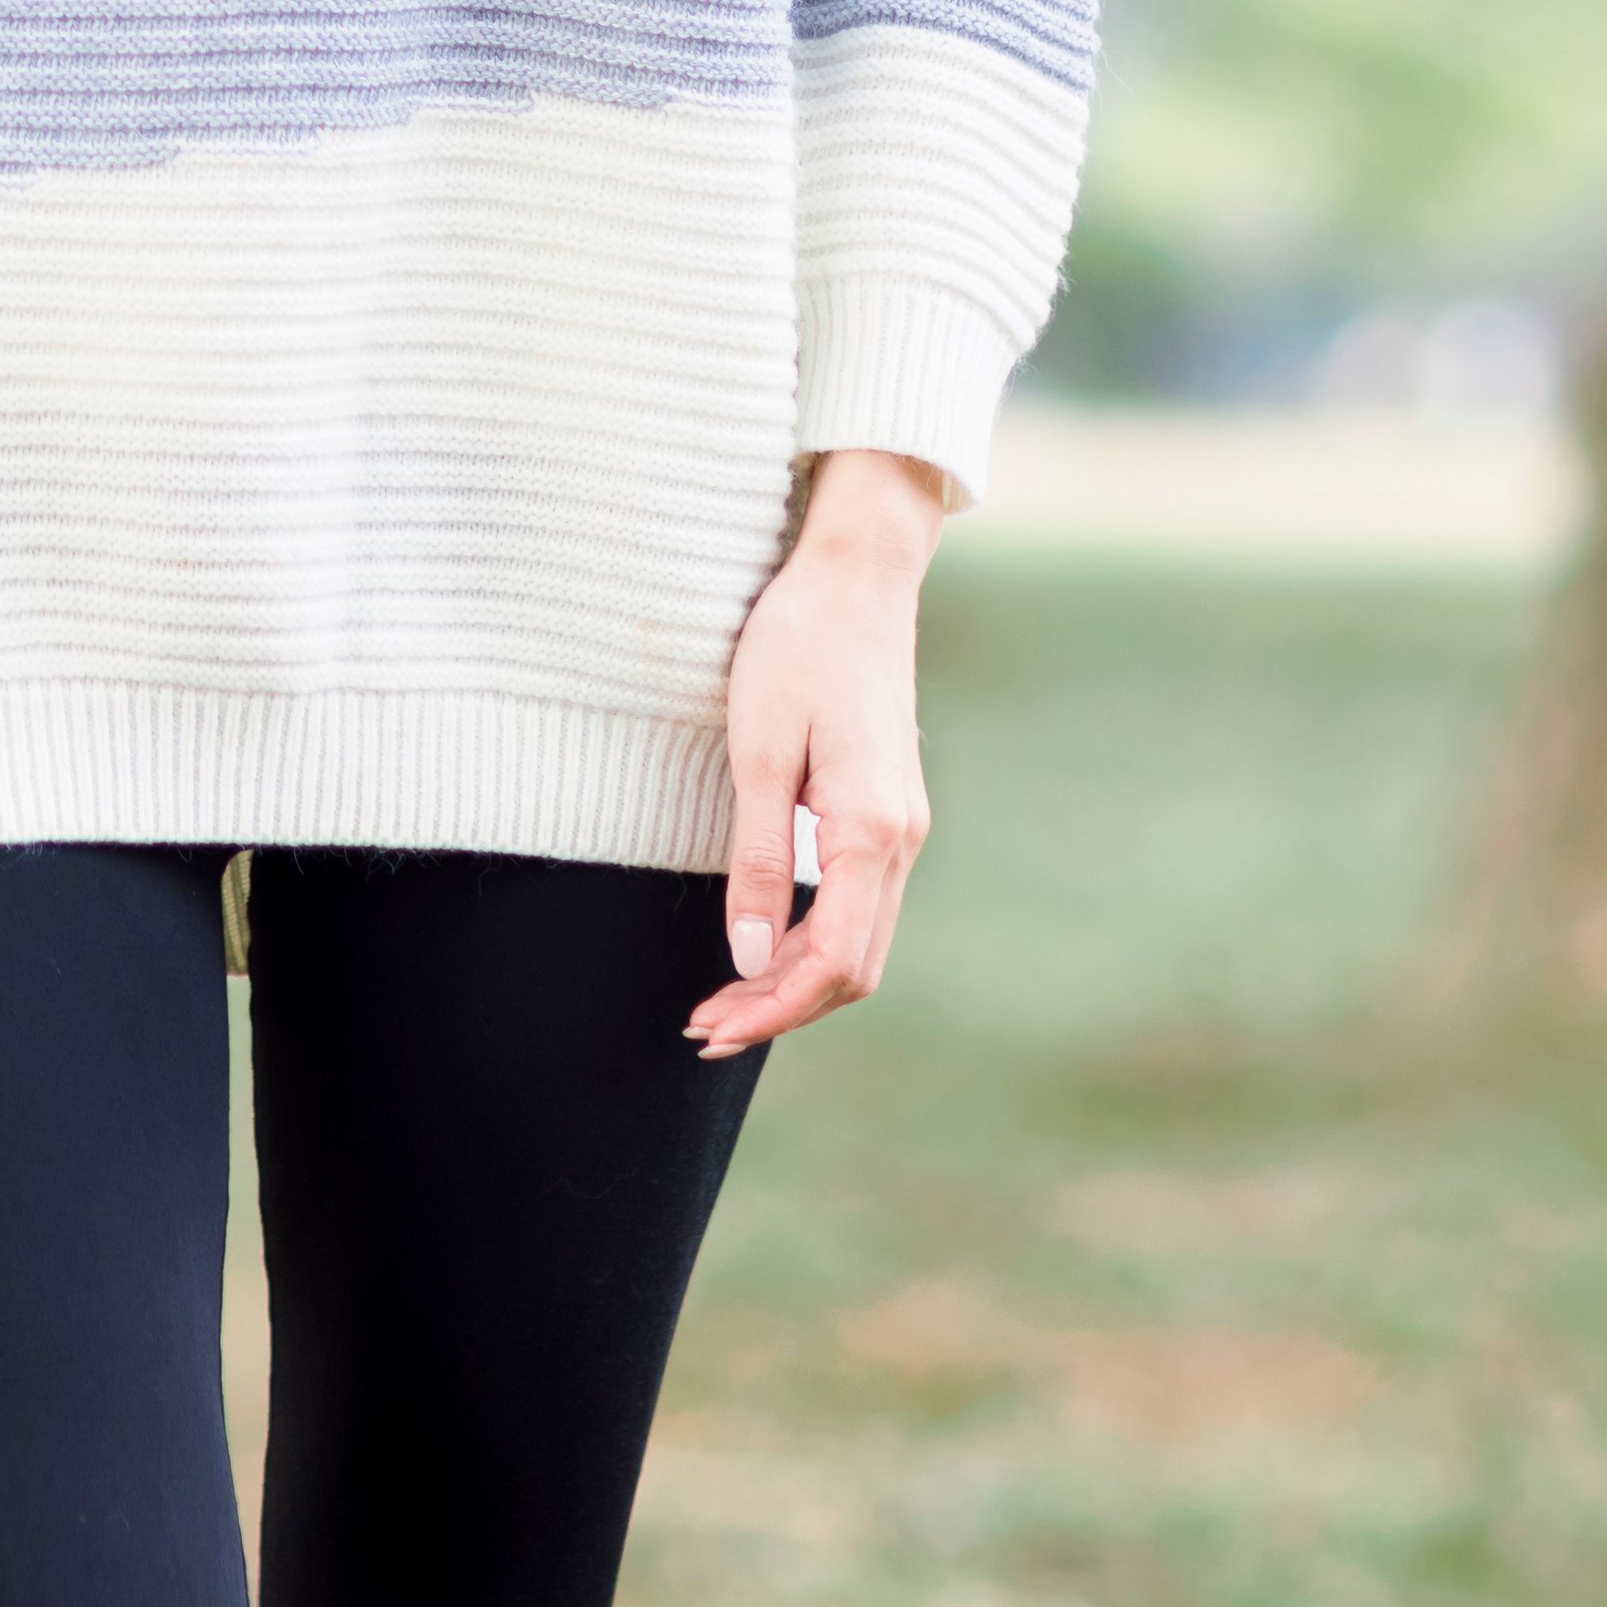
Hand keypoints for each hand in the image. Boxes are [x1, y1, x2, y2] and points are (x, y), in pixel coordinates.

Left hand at [689, 446, 944, 1062]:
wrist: (855, 577)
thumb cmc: (798, 648)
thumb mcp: (760, 753)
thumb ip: (758, 861)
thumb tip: (749, 958)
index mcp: (871, 832)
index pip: (829, 962)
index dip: (770, 1008)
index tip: (709, 1028)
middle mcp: (901, 841)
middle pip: (852, 968)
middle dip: (780, 1009)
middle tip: (704, 1029)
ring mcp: (902, 827)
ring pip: (860, 942)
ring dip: (796, 981)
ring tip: (725, 1000)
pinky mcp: (888, 811)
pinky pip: (859, 904)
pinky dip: (813, 941)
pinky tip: (764, 946)